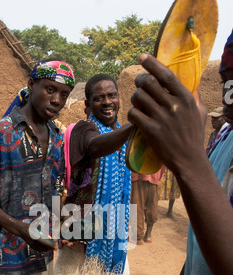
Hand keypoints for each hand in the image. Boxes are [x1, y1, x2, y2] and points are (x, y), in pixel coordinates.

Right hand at [20, 222, 57, 252]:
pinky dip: (41, 250)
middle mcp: (34, 241)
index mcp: (36, 236)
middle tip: (54, 248)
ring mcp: (31, 244)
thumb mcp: (35, 226)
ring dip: (46, 250)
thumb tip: (48, 234)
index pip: (44, 243)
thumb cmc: (28, 227)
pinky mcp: (30, 245)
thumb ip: (41, 229)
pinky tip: (44, 250)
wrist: (20, 229)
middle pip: (43, 247)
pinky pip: (36, 249)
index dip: (50, 245)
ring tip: (50, 249)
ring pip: (40, 249)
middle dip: (49, 248)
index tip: (54, 246)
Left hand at [127, 54, 205, 173]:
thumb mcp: (198, 114)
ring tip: (137, 103)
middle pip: (148, 83)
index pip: (166, 75)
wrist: (189, 161)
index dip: (152, 64)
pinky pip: (133, 114)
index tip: (142, 58)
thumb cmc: (194, 137)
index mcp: (186, 99)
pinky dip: (131, 113)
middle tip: (139, 84)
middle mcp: (174, 106)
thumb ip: (194, 97)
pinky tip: (134, 116)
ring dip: (134, 98)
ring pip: (138, 97)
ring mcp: (162, 119)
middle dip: (139, 80)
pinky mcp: (151, 131)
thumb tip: (190, 84)